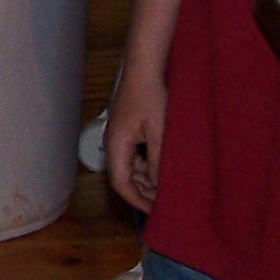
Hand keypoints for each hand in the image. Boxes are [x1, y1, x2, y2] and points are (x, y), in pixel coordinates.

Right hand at [105, 68, 167, 211]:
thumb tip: (159, 186)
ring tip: (166, 188)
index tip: (154, 211)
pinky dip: (146, 166)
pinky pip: (134, 156)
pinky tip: (162, 168)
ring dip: (146, 180)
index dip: (137, 200)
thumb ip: (158, 160)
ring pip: (130, 168)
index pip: (121, 183)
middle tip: (165, 202)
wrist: (144, 69)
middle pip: (125, 177)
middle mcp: (113, 144)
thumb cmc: (151, 97)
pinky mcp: (127, 130)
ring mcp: (119, 137)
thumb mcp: (158, 132)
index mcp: (116, 146)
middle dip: (143, 192)